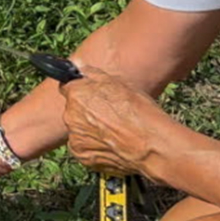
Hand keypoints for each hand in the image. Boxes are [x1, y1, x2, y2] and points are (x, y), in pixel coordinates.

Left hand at [60, 63, 177, 176]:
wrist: (151, 146)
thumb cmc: (139, 113)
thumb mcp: (120, 84)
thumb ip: (93, 74)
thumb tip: (78, 64)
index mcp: (76, 94)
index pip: (68, 87)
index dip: (81, 90)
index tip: (91, 95)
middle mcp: (70, 116)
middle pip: (73, 110)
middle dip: (87, 111)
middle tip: (109, 115)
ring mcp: (75, 138)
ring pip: (79, 129)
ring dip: (90, 129)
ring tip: (113, 131)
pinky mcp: (82, 156)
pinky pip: (84, 147)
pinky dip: (94, 146)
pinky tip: (112, 143)